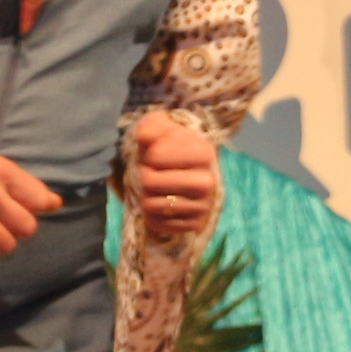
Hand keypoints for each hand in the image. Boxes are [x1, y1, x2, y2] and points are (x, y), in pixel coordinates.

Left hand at [126, 112, 220, 241]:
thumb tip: (143, 137)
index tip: (156, 154)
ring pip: (151, 205)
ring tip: (157, 188)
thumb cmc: (168, 147)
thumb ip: (150, 126)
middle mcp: (208, 181)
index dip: (148, 154)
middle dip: (144, 176)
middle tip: (153, 173)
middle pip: (149, 182)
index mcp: (203, 152)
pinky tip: (162, 204)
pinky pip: (157, 223)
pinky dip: (152, 215)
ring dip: (146, 196)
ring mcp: (203, 206)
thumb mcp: (160, 128)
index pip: (155, 155)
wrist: (185, 172)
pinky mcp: (195, 225)